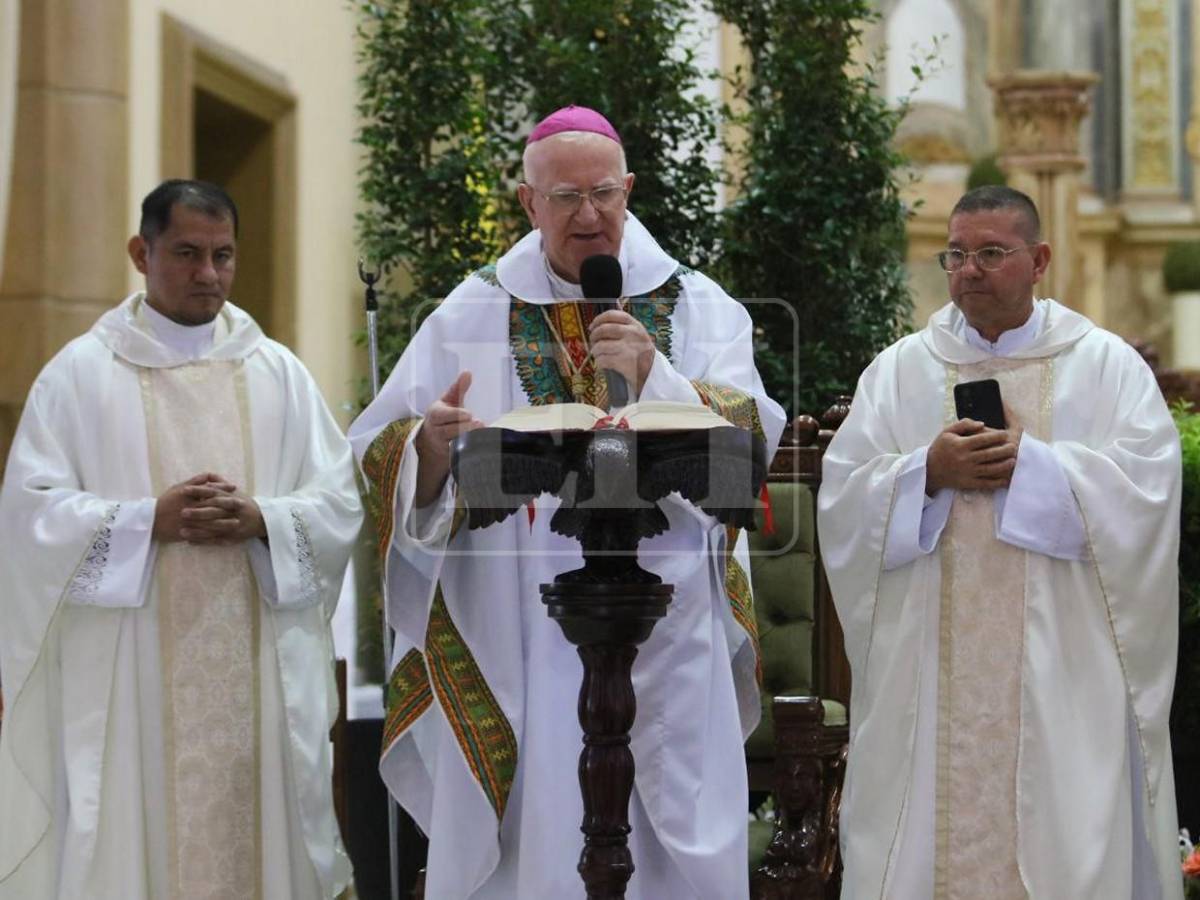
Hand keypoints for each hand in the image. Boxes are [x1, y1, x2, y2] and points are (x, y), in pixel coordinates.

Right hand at [153, 472, 238, 542]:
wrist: (149, 521)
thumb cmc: (165, 502)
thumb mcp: (178, 488)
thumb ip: (195, 481)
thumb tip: (210, 475)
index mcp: (187, 494)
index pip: (208, 489)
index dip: (222, 488)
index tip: (234, 487)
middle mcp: (189, 507)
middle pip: (212, 506)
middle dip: (228, 506)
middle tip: (242, 505)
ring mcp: (188, 522)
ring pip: (209, 523)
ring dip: (225, 523)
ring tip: (237, 523)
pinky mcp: (186, 533)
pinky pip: (202, 535)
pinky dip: (214, 536)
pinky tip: (224, 537)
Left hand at [178, 483, 267, 543]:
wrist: (263, 520)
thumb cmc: (244, 504)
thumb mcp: (235, 492)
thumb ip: (221, 483)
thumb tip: (206, 476)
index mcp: (232, 497)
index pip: (214, 492)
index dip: (199, 491)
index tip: (184, 490)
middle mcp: (233, 511)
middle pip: (214, 511)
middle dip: (198, 513)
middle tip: (182, 513)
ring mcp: (234, 525)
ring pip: (214, 528)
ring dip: (198, 531)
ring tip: (181, 531)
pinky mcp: (233, 537)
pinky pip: (216, 540)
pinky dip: (203, 541)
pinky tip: (190, 541)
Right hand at [414, 372, 483, 505]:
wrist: (431, 440)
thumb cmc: (443, 416)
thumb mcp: (448, 401)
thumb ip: (458, 388)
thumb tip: (468, 372)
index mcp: (435, 414)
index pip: (442, 415)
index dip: (455, 415)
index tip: (468, 414)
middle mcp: (436, 431)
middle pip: (450, 430)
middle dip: (465, 428)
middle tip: (479, 423)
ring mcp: (442, 445)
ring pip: (455, 444)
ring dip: (469, 439)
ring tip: (483, 434)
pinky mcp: (450, 456)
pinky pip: (459, 454)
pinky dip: (470, 450)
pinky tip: (481, 445)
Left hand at [589, 309, 654, 393]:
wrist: (653, 373)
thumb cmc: (641, 353)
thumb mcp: (638, 335)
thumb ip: (623, 327)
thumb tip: (599, 324)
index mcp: (636, 325)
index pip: (613, 315)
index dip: (599, 319)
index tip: (592, 326)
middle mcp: (633, 334)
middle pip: (604, 329)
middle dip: (594, 335)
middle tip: (592, 341)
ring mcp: (629, 348)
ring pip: (601, 345)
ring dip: (595, 350)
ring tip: (597, 353)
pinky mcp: (624, 363)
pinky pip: (603, 360)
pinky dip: (599, 362)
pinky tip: (603, 363)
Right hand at [925, 419, 1020, 493]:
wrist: (928, 470)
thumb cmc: (939, 449)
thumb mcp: (947, 432)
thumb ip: (964, 424)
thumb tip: (982, 424)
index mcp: (961, 445)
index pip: (983, 439)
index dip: (997, 436)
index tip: (1005, 434)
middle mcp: (965, 459)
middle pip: (990, 454)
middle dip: (1005, 450)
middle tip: (1014, 447)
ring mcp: (968, 472)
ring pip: (991, 469)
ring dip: (1004, 465)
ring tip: (1013, 461)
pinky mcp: (968, 483)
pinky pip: (986, 483)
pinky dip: (998, 482)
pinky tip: (1006, 479)